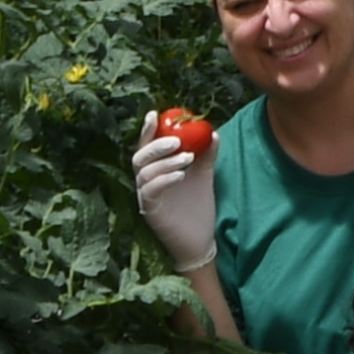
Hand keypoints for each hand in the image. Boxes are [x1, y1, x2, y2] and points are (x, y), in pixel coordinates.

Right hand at [133, 125, 219, 270]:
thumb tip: (213, 133)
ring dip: (165, 162)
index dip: (147, 130)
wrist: (200, 240)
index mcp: (156, 169)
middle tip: (176, 139)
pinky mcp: (150, 211)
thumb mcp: (204, 176)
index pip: (146, 146)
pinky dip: (164, 179)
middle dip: (156, 144)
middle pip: (140, 157)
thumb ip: (207, 155)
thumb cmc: (198, 207)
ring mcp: (146, 197)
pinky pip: (150, 191)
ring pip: (145, 173)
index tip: (155, 114)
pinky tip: (180, 175)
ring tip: (188, 157)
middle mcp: (146, 182)